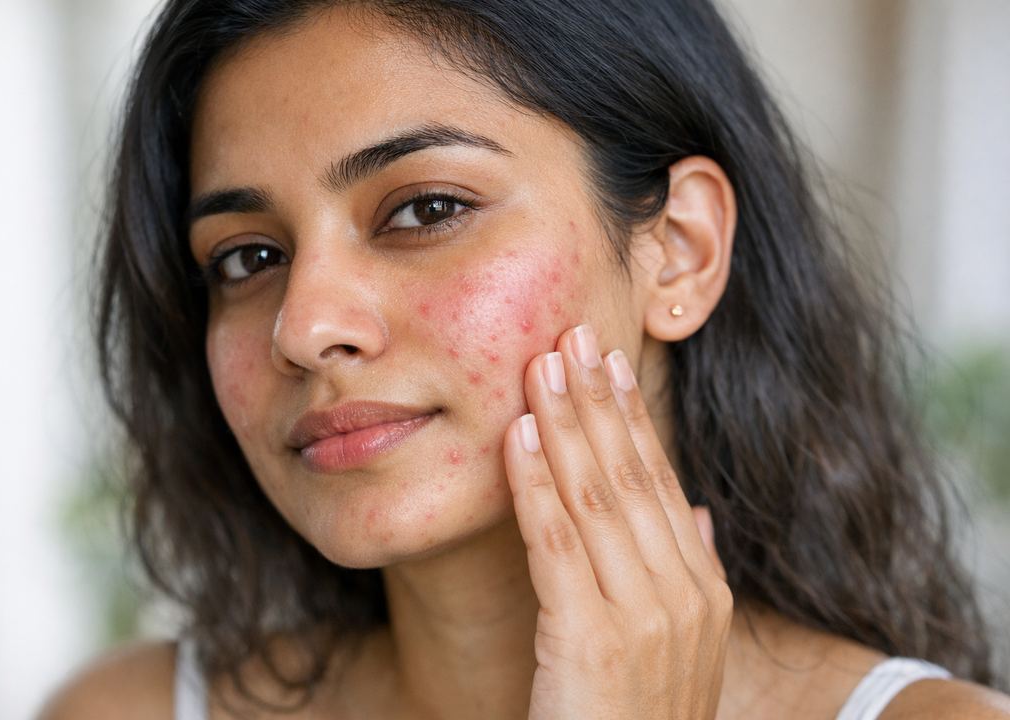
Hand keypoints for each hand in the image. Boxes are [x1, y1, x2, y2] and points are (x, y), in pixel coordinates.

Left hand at [503, 324, 732, 719]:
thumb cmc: (634, 719)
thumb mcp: (680, 647)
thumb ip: (689, 575)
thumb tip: (698, 513)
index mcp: (702, 590)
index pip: (660, 483)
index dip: (631, 418)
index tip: (606, 362)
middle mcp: (682, 594)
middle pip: (632, 475)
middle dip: (598, 400)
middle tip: (573, 333)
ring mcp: (643, 616)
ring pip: (597, 496)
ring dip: (566, 422)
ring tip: (541, 363)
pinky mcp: (591, 639)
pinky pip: (557, 542)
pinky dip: (536, 483)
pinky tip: (519, 436)